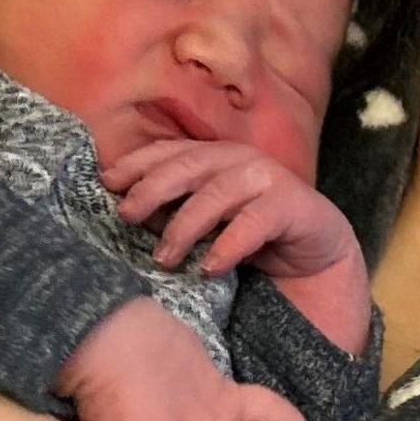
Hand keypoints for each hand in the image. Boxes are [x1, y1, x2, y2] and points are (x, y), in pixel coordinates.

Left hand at [102, 139, 375, 353]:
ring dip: (186, 225)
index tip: (105, 183)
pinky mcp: (296, 205)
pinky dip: (230, 244)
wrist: (314, 257)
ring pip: (218, 193)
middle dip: (153, 189)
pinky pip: (256, 222)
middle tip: (127, 216)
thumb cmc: (249, 240)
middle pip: (189, 165)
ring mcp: (269, 180)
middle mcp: (239, 161)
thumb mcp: (205, 224)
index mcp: (214, 159)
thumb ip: (171, 213)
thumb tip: (121, 212)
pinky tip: (210, 267)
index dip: (136, 164)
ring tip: (164, 258)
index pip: (168, 152)